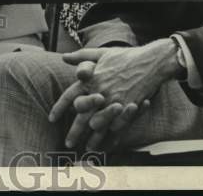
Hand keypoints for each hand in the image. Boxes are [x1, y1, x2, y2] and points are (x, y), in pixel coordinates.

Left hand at [57, 41, 178, 145]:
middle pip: (82, 116)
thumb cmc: (124, 57)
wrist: (150, 62)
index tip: (52, 119)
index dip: (59, 108)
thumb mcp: (101, 53)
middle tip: (68, 143)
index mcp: (90, 80)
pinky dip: (112, 138)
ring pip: (100, 126)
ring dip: (93, 139)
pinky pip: (117, 127)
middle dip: (75, 131)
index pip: (69, 96)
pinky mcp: (128, 109)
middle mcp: (99, 92)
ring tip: (87, 149)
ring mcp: (114, 102)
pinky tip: (108, 145)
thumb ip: (81, 56)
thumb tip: (64, 57)